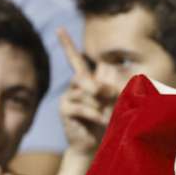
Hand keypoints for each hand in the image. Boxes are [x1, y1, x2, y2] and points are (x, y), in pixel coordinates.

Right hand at [57, 28, 106, 156]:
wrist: (94, 145)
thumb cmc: (107, 122)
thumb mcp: (116, 103)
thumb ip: (116, 89)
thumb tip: (113, 81)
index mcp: (85, 80)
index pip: (74, 58)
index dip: (66, 44)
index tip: (59, 29)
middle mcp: (74, 86)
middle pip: (82, 75)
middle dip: (99, 87)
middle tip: (112, 98)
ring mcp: (67, 96)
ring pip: (85, 92)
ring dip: (100, 105)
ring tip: (108, 117)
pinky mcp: (64, 109)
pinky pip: (81, 106)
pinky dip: (95, 114)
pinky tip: (102, 121)